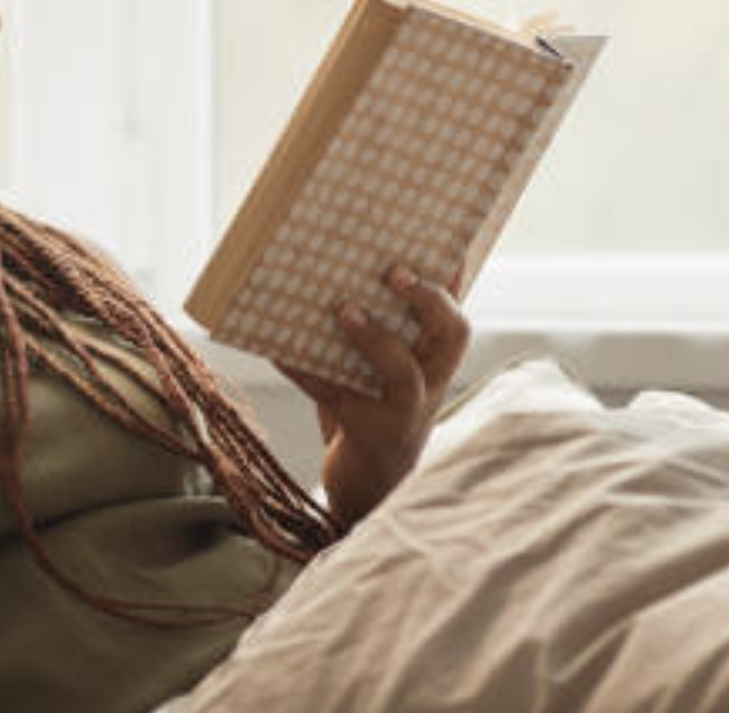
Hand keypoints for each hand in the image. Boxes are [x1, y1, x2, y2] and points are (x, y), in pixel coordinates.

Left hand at [276, 265, 470, 530]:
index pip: (454, 311)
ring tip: (342, 309)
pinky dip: (302, 369)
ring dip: (374, 339)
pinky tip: (274, 349)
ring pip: (405, 374)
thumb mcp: (384, 370)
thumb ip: (381, 330)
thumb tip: (338, 270)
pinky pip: (334, 396)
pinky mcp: (370, 435)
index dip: (452, 278)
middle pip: (451, 336)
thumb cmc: (372, 412)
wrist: (368, 489)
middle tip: (393, 271)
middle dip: (426, 300)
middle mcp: (432, 384)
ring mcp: (406, 413)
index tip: (444, 239)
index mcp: (436, 361)